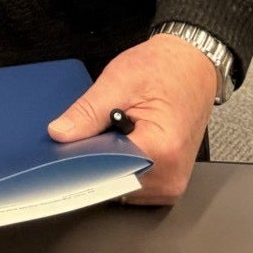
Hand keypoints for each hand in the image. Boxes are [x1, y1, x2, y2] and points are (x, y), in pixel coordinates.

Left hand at [46, 34, 218, 205]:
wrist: (192, 65)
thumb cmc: (165, 68)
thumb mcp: (119, 81)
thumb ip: (87, 112)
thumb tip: (60, 133)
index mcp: (161, 150)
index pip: (107, 172)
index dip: (81, 161)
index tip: (64, 151)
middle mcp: (171, 175)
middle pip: (114, 182)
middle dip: (96, 160)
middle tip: (94, 130)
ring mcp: (173, 183)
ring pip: (123, 186)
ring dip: (111, 164)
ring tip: (115, 132)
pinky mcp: (170, 181)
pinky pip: (135, 183)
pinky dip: (123, 165)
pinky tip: (123, 142)